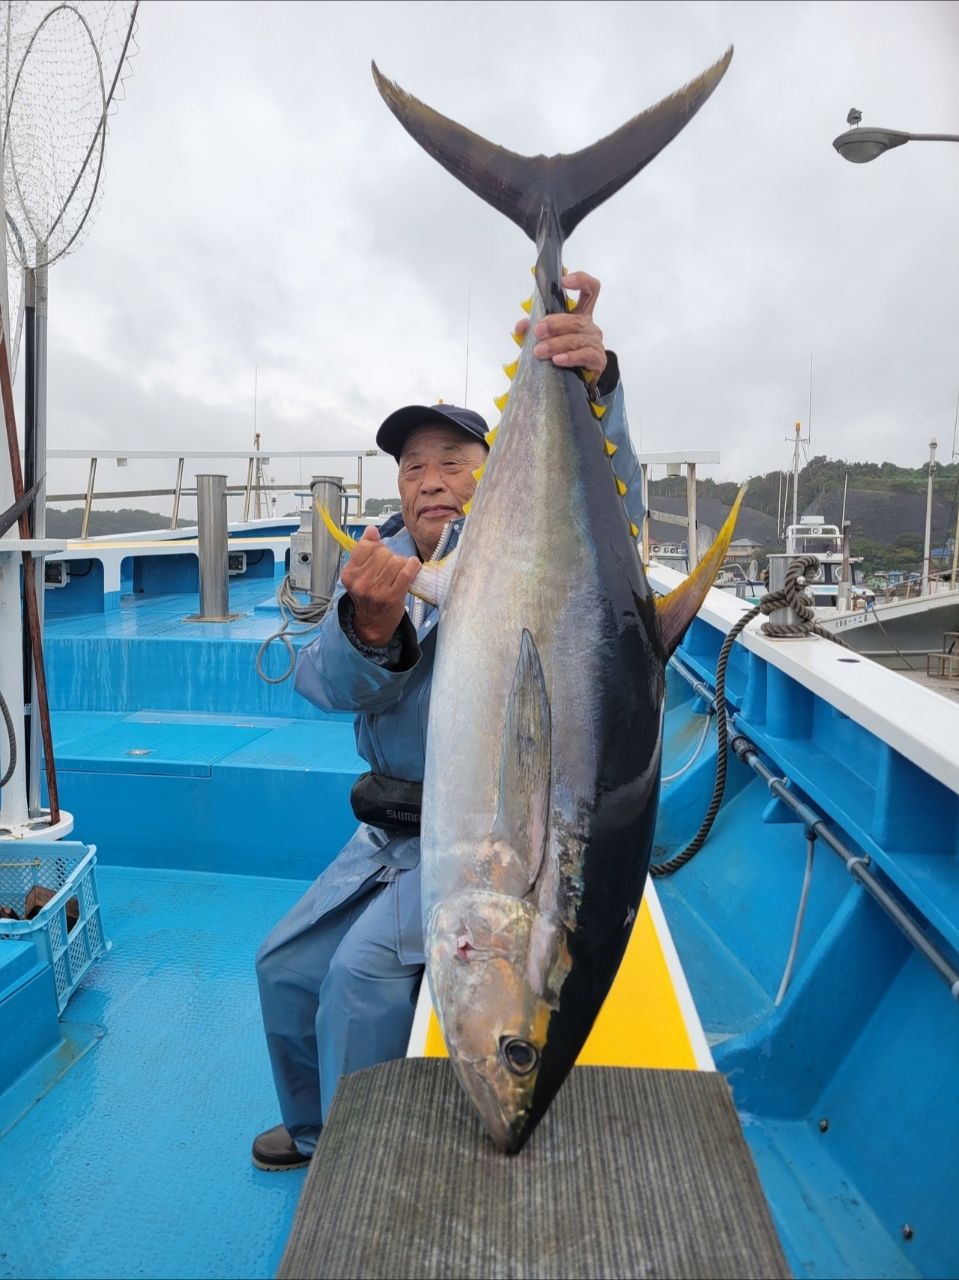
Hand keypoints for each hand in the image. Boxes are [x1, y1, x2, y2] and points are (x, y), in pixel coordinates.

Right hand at [341, 525, 419, 647]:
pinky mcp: (392, 597)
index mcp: (350, 574)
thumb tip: (371, 529)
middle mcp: (360, 582)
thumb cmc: (369, 597)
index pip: (366, 547)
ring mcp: (376, 591)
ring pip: (395, 561)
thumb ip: (364, 550)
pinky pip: (406, 571)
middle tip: (391, 566)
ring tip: (400, 570)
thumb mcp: (359, 574)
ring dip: (401, 562)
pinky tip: (413, 566)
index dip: (377, 547)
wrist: (373, 624)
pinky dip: (412, 565)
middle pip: (382, 553)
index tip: (381, 552)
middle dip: (390, 556)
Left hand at [514, 271, 607, 376]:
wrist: (573, 381)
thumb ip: (532, 329)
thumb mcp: (543, 339)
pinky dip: (570, 357)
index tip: (564, 282)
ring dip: (556, 344)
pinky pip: (585, 355)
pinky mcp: (598, 360)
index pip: (590, 290)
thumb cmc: (559, 354)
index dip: (581, 281)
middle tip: (537, 331)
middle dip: (555, 324)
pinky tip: (558, 360)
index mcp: (580, 314)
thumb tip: (521, 326)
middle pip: (577, 319)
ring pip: (578, 338)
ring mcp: (595, 343)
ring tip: (540, 351)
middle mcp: (590, 326)